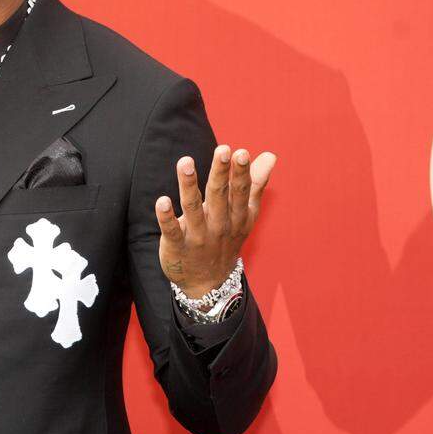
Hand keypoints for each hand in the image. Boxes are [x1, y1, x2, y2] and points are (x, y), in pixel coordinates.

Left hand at [155, 145, 276, 298]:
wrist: (209, 283)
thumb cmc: (227, 238)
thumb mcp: (245, 215)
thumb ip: (254, 184)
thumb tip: (270, 155)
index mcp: (237, 216)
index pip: (241, 191)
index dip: (241, 173)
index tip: (241, 152)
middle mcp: (220, 225)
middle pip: (220, 196)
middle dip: (221, 173)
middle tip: (222, 150)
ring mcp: (198, 237)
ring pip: (193, 208)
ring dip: (188, 185)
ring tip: (185, 162)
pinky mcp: (177, 246)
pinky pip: (171, 231)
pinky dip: (167, 217)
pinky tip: (162, 201)